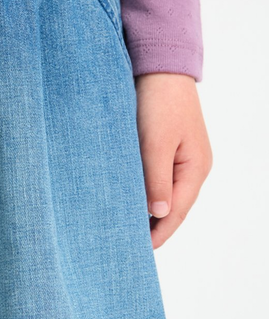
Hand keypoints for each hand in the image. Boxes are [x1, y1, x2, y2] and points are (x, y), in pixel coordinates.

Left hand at [134, 73, 212, 249]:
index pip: (176, 212)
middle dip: (152, 226)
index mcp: (195, 169)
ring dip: (146, 209)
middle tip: (127, 245)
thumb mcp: (155, 143)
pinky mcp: (166, 147)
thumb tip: (158, 213)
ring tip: (124, 227)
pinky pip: (156, 177)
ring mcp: (181, 157)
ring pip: (162, 192)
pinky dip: (143, 190)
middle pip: (172, 206)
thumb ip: (156, 180)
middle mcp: (192, 167)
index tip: (138, 251)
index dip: (158, 234)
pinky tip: (127, 198)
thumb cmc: (159, 103)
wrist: (159, 67)